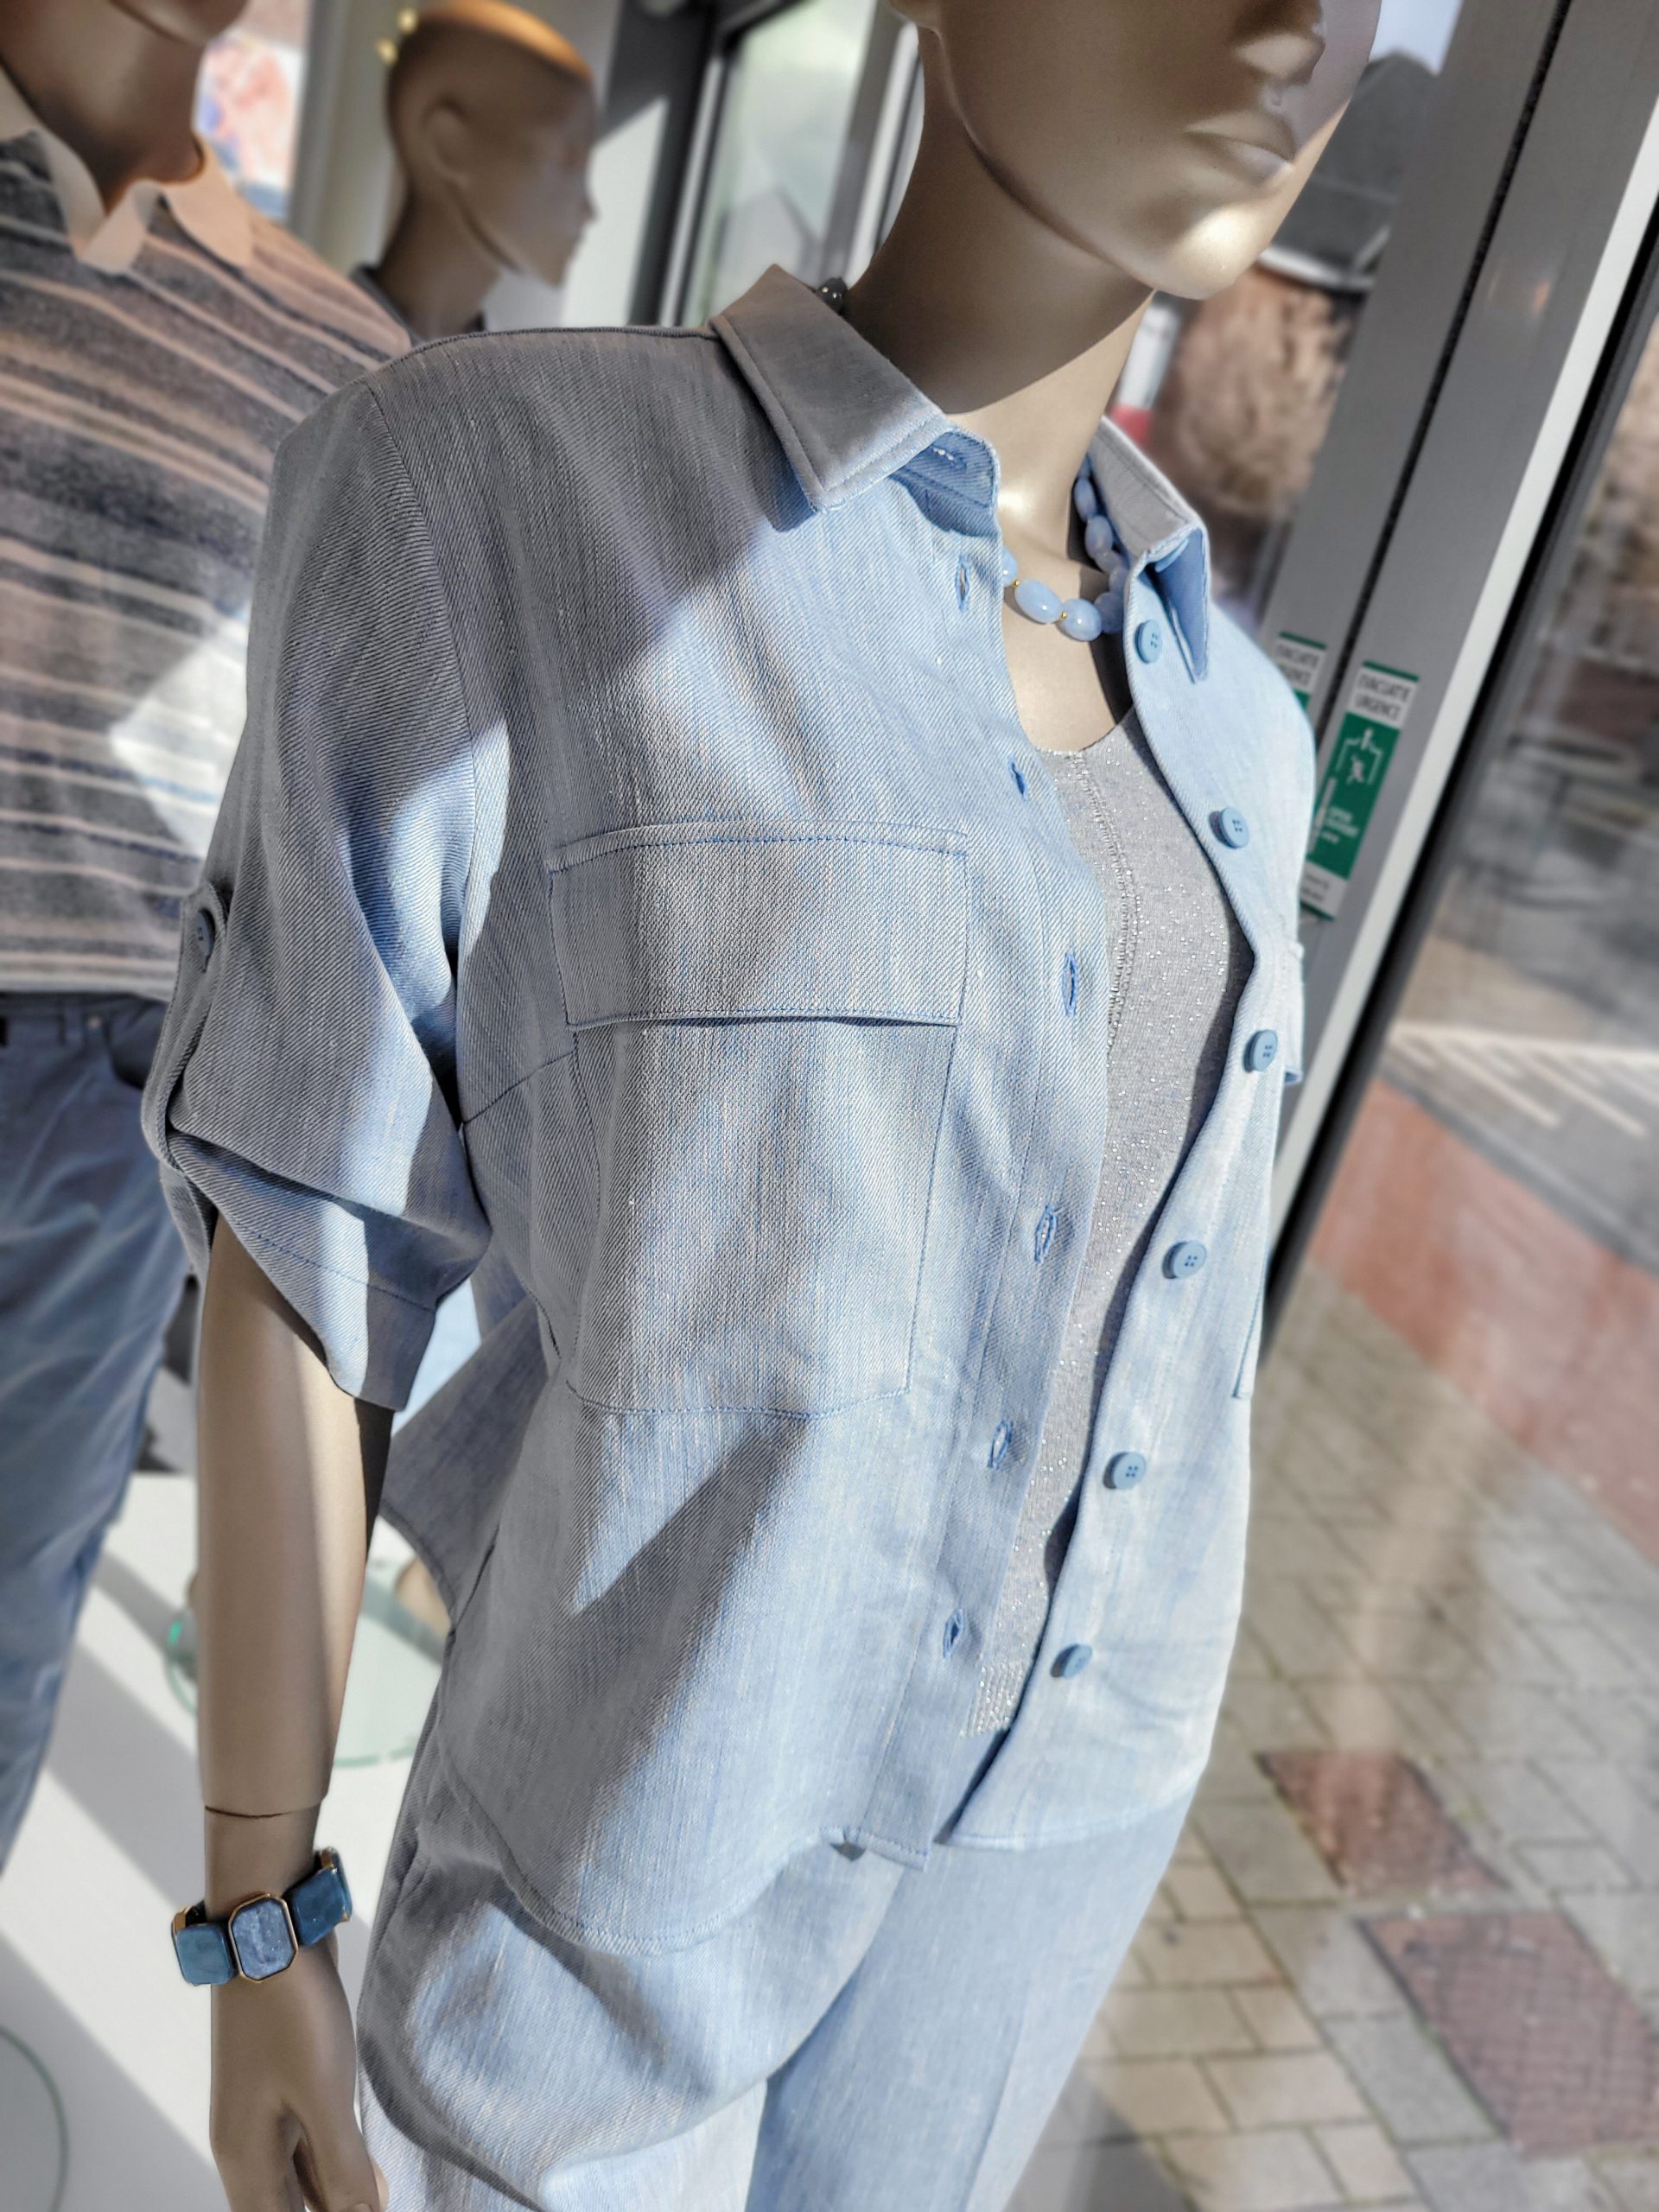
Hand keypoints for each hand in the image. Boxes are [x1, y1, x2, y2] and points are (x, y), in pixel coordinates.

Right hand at [209, 1936, 387, 2211]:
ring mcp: (265, 2114)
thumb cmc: (291, 2014)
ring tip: (385, 2198)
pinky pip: (309, 2144)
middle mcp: (248, 2145)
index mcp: (246, 2159)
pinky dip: (337, 2161)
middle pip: (288, 2209)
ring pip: (301, 2179)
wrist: (271, 1931)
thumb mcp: (324, 2096)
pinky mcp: (285, 2084)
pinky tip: (371, 2170)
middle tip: (381, 2204)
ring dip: (338, 2192)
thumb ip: (342, 2167)